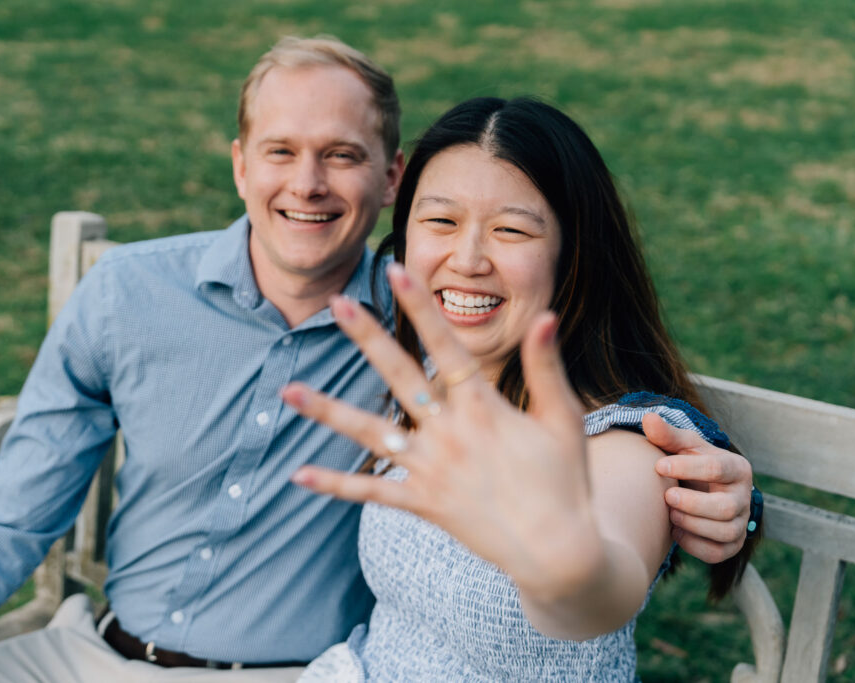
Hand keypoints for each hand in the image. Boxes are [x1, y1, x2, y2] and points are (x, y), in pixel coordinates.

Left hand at [282, 263, 599, 600]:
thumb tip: (544, 317)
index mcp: (485, 406)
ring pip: (370, 434)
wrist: (558, 552)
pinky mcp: (423, 504)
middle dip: (367, 336)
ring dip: (327, 411)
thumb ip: (547, 367)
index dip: (420, 306)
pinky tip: (298, 475)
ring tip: (288, 391)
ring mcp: (431, 469)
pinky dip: (336, 485)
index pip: (446, 345)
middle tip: (336, 302)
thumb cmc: (566, 481)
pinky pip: (372, 492)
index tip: (396, 271)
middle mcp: (450, 433)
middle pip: (399, 375)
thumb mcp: (564, 419)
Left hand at [645, 414, 751, 563]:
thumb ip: (667, 435)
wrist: (703, 488)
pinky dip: (694, 545)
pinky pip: (718, 553)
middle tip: (667, 496)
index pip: (717, 468)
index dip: (686, 468)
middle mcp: (744, 497)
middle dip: (692, 504)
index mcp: (736, 468)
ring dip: (691, 525)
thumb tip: (648, 418)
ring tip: (670, 514)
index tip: (658, 465)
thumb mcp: (683, 446)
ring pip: (724, 532)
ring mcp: (741, 522)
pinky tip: (675, 532)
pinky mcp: (732, 544)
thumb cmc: (691, 463)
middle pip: (724, 507)